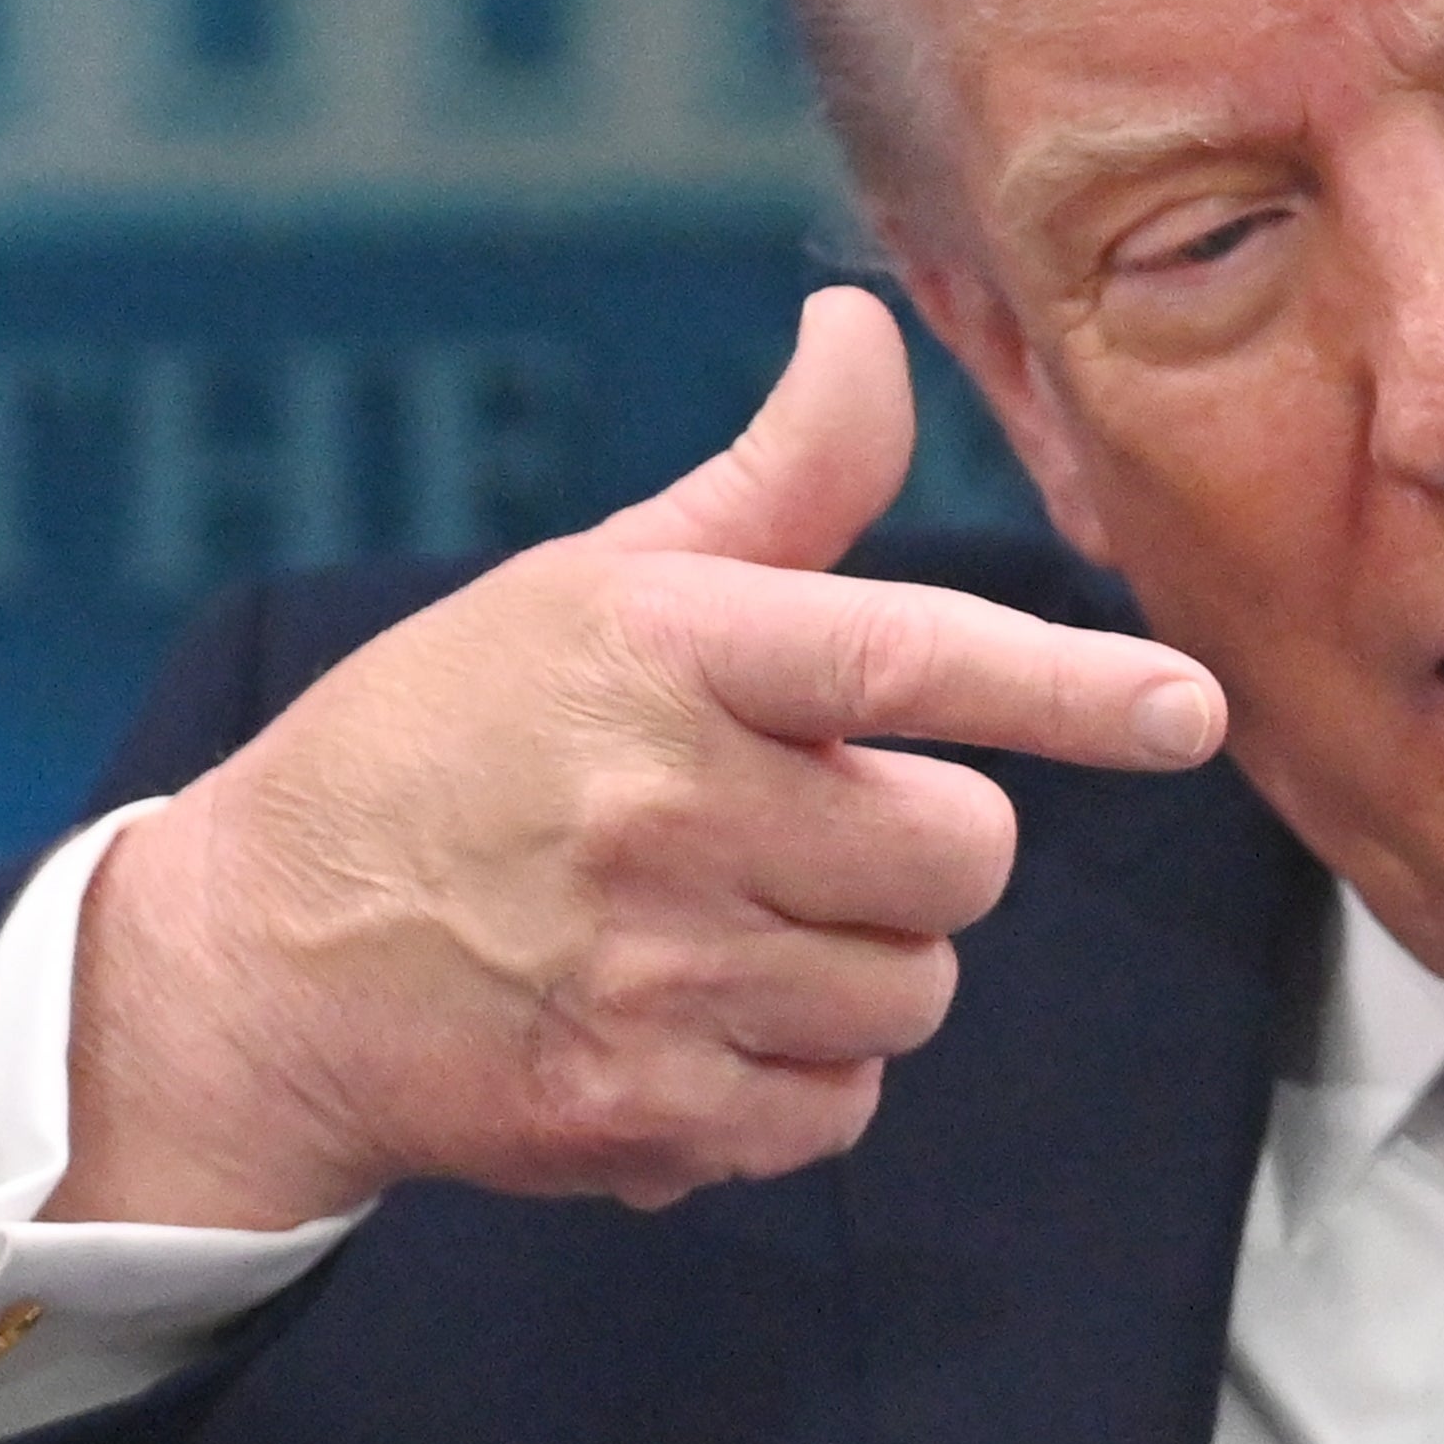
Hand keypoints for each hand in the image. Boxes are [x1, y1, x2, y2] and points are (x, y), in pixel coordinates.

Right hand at [54, 289, 1224, 1227]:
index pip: (905, 654)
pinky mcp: (645, 1113)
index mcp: (666, 654)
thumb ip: (772, 488)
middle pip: (960, 855)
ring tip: (716, 931)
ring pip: (913, 990)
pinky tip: (683, 1026)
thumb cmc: (447, 746)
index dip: (1064, 689)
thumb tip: (862, 330)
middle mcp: (666, 810)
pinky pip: (839, 1107)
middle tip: (795, 830)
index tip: (1188, 711)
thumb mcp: (591, 586)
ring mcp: (656, 974)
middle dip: (915, 848)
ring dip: (854, 969)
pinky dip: (792, 1082)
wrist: (256, 962)